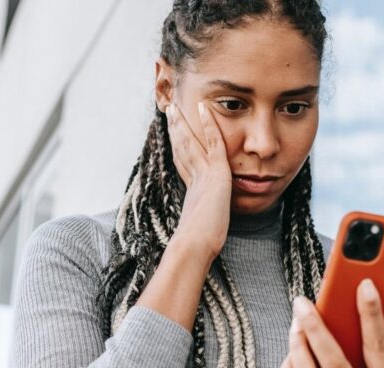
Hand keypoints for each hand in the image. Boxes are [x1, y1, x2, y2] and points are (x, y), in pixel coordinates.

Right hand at [166, 101, 231, 260]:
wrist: (196, 245)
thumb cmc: (199, 246)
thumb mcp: (203, 231)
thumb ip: (202, 226)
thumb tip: (196, 239)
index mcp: (191, 191)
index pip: (183, 162)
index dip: (178, 146)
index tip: (174, 135)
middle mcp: (193, 179)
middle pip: (181, 148)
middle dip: (176, 129)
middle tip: (169, 111)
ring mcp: (202, 174)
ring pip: (190, 141)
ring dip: (182, 122)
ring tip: (175, 106)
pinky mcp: (214, 172)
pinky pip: (213, 142)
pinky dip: (209, 124)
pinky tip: (204, 108)